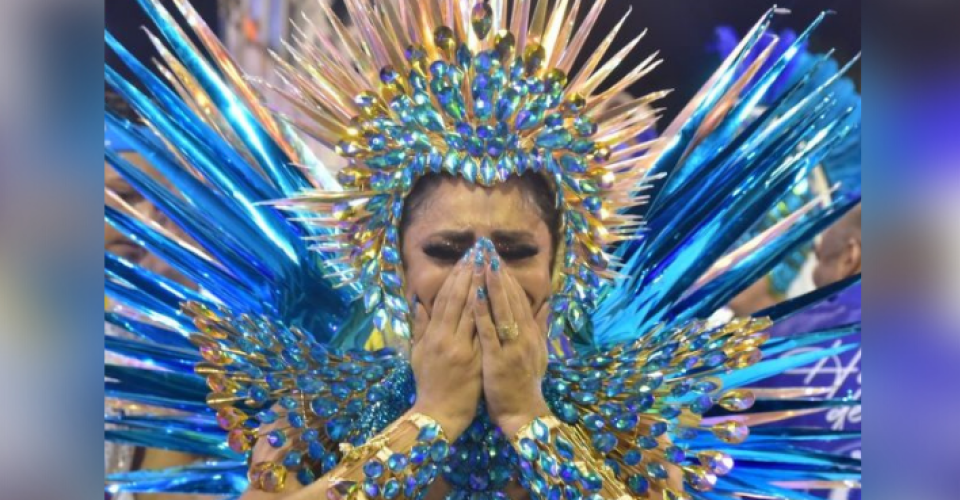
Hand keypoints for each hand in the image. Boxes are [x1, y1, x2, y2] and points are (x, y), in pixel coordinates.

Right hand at [408, 242, 483, 440]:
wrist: (438, 414)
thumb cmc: (429, 383)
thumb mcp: (418, 353)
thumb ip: (420, 326)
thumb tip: (419, 300)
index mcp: (433, 335)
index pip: (446, 298)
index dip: (456, 276)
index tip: (466, 257)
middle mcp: (446, 338)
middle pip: (459, 299)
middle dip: (470, 273)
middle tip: (480, 251)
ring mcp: (461, 349)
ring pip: (472, 311)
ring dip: (481, 286)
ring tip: (489, 264)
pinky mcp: (475, 361)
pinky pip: (484, 333)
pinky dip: (489, 314)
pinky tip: (497, 297)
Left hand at [473, 240, 551, 436]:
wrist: (523, 412)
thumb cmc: (525, 382)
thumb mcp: (538, 351)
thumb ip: (541, 325)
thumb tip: (548, 301)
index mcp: (531, 332)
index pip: (518, 297)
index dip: (507, 274)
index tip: (495, 254)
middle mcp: (524, 335)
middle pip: (510, 297)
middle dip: (497, 271)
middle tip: (486, 247)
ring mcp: (512, 347)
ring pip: (501, 309)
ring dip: (490, 284)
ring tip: (480, 261)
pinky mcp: (498, 360)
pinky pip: (489, 331)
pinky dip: (482, 311)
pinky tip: (474, 294)